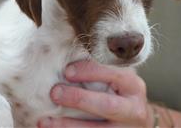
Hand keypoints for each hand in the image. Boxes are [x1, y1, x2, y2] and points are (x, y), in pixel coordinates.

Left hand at [38, 60, 152, 127]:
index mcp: (133, 86)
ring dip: (67, 125)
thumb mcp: (117, 80)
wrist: (136, 122)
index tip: (67, 71)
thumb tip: (65, 60)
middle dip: (78, 99)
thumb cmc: (120, 94)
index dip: (90, 72)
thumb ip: (100, 71)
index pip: (112, 75)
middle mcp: (134, 109)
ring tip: (44, 121)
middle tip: (54, 93)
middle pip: (106, 105)